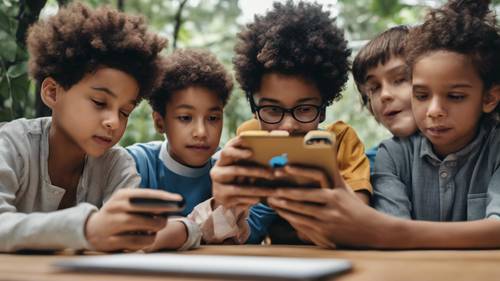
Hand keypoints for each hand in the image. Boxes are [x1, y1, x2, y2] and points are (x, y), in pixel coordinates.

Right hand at [84, 188, 182, 251]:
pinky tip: (148, 237)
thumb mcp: (127, 202)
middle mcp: (116, 207)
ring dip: (155, 228)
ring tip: (156, 227)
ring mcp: (113, 224)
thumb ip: (146, 202)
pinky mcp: (112, 241)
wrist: (91, 229)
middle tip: (167, 218)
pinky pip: (137, 241)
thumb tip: (169, 206)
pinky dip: (147, 240)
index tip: (179, 200)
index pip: (146, 194)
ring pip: (143, 225)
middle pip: (145, 209)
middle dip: (161, 214)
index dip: (165, 197)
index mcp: (122, 195)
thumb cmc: (117, 213)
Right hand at [211, 137, 274, 209]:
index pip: (227, 151)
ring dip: (258, 190)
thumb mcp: (240, 166)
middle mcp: (217, 172)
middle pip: (234, 170)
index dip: (238, 151)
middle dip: (254, 172)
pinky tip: (261, 199)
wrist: (223, 196)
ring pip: (239, 188)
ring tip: (273, 191)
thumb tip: (270, 158)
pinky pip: (240, 199)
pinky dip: (251, 199)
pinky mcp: (223, 200)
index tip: (251, 152)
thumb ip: (249, 161)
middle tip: (270, 174)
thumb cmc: (237, 176)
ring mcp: (218, 187)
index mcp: (222, 160)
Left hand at [267, 165, 386, 247]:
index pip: (316, 176)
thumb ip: (333, 174)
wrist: (371, 231)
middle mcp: (333, 205)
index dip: (300, 171)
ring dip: (284, 208)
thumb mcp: (345, 189)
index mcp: (337, 191)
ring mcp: (328, 221)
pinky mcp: (324, 234)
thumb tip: (324, 154)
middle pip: (303, 197)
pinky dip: (291, 219)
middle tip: (271, 190)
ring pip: (300, 213)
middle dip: (284, 194)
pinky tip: (284, 215)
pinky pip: (303, 225)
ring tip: (272, 202)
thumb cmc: (355, 207)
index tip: (286, 166)